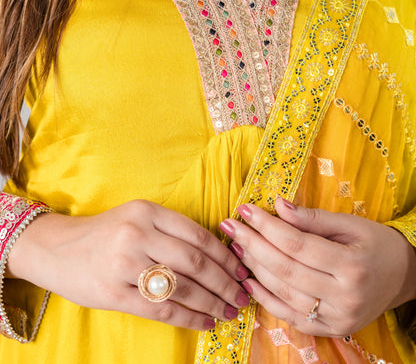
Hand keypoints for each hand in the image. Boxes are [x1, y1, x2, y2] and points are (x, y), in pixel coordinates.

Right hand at [7, 200, 249, 330]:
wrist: (56, 249)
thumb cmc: (105, 233)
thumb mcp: (136, 218)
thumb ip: (170, 231)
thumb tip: (218, 254)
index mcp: (147, 211)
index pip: (197, 234)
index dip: (225, 255)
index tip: (241, 269)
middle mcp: (137, 233)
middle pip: (195, 261)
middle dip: (225, 282)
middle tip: (242, 295)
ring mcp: (124, 264)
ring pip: (182, 287)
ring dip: (211, 302)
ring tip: (228, 311)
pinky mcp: (113, 292)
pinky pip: (160, 309)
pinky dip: (188, 317)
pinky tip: (204, 322)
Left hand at [219, 198, 415, 337]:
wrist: (403, 276)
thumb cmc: (375, 243)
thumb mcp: (349, 223)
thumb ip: (312, 217)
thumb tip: (277, 206)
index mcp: (352, 265)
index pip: (297, 244)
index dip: (267, 226)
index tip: (245, 209)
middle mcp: (345, 296)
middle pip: (286, 269)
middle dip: (253, 245)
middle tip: (230, 226)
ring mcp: (337, 318)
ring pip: (284, 293)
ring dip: (254, 269)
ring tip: (236, 246)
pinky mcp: (330, 330)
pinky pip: (289, 315)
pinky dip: (265, 297)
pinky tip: (248, 278)